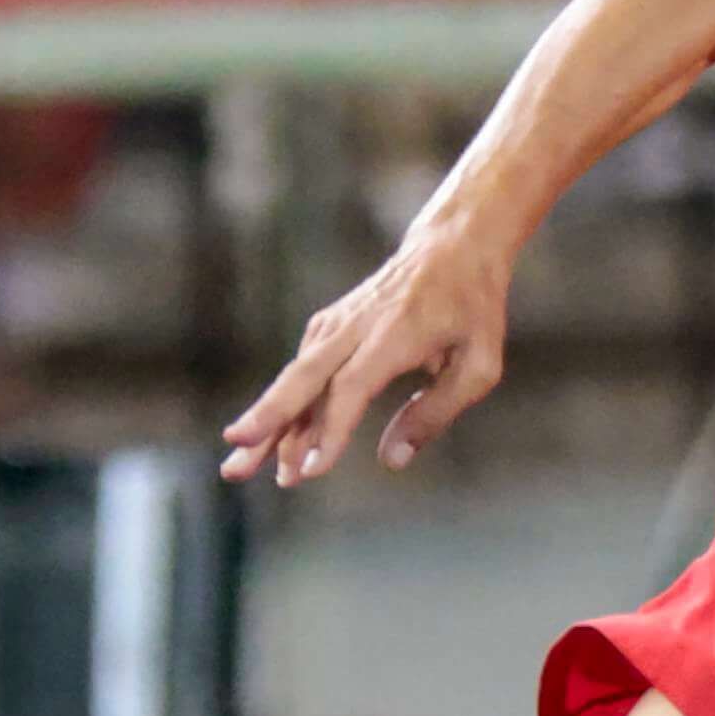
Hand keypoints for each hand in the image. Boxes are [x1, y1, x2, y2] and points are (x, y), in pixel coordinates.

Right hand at [218, 225, 518, 485]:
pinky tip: (275, 443)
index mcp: (394, 334)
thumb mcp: (479, 364)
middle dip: (268, 421)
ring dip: (267, 423)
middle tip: (235, 458)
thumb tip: (392, 460)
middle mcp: (354, 326)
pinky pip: (302, 372)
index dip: (331, 429)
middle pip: (302, 379)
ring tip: (239, 467)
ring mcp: (335, 324)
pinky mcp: (327, 327)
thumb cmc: (472, 309)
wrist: (451, 246)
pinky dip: (287, 407)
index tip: (312, 469)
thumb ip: (436, 412)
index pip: (351, 387)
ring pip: (294, 379)